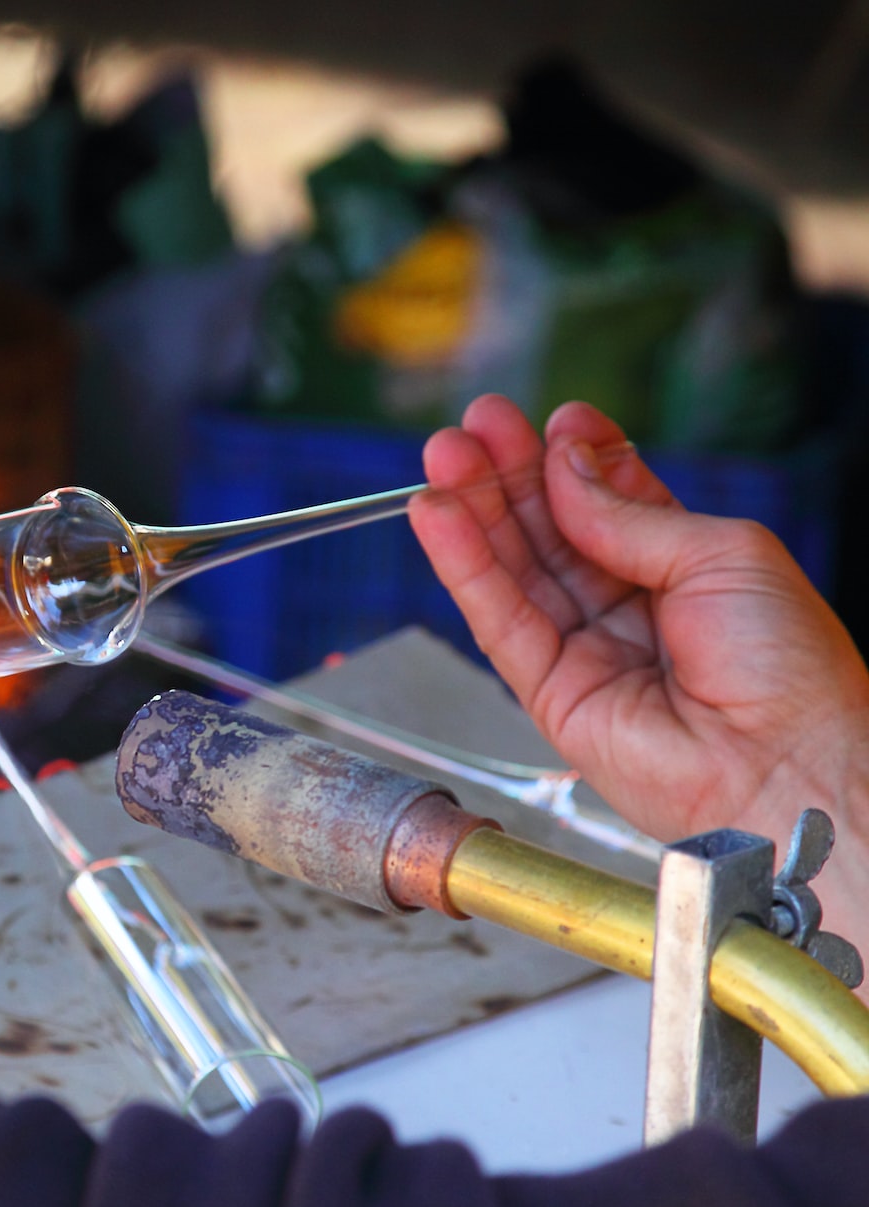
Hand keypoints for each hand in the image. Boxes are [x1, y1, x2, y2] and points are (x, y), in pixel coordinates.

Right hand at [409, 396, 868, 940]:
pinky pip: (499, 620)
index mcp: (686, 570)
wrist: (787, 766)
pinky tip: (439, 516)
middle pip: (551, 530)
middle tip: (472, 426)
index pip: (612, 502)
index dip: (577, 459)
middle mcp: (631, 609)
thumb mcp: (721, 553)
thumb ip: (630, 513)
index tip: (551, 419)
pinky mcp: (549, 693)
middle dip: (509, 475)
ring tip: (442, 456)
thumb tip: (564, 465)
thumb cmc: (788, 667)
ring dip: (473, 511)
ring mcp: (587, 650)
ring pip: (515, 570)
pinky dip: (465, 566)